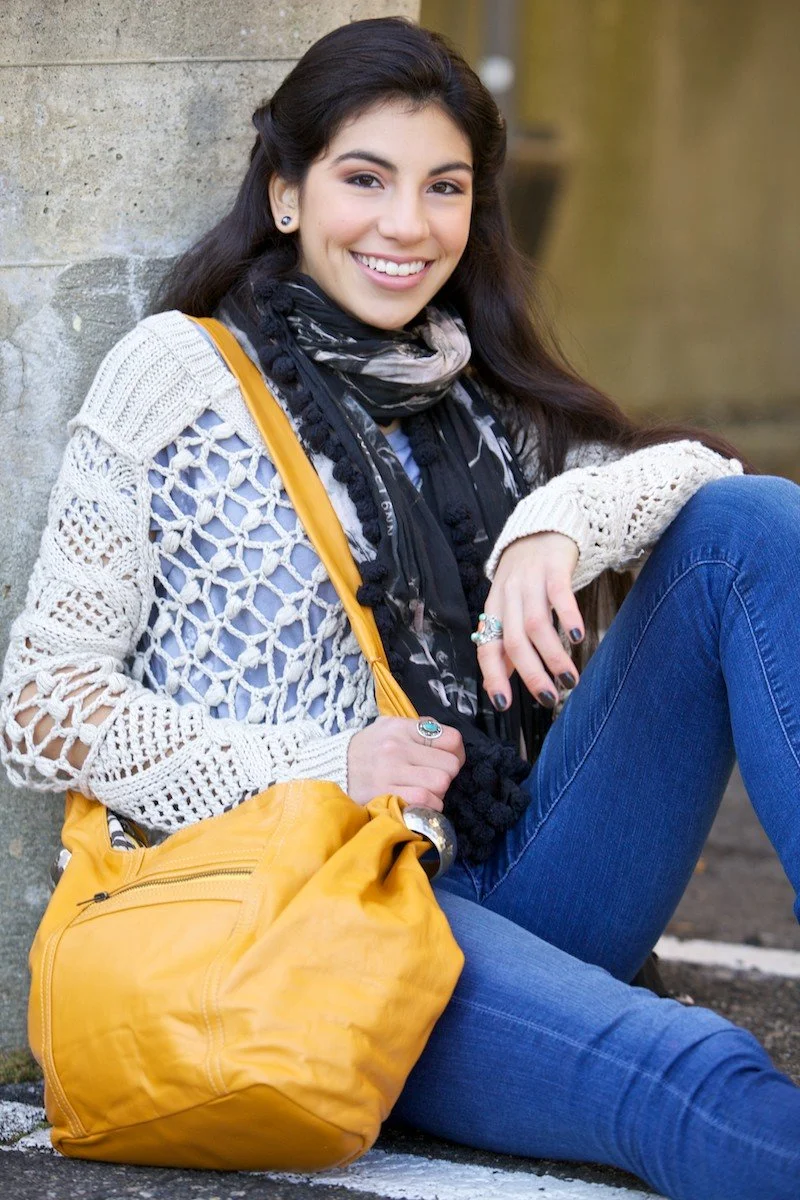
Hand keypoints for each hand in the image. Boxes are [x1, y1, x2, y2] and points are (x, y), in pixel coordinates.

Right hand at [347, 716, 465, 810]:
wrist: (331, 768)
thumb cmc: (366, 749)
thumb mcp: (388, 726)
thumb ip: (417, 727)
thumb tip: (447, 739)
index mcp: (401, 727)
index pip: (451, 739)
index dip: (456, 754)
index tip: (447, 761)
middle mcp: (397, 747)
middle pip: (450, 765)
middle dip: (447, 776)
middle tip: (433, 779)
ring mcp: (390, 771)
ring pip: (440, 784)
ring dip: (438, 793)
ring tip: (425, 791)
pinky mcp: (385, 793)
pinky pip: (425, 801)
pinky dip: (429, 806)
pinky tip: (420, 804)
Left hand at [477, 532, 583, 710]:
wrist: (541, 529)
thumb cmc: (525, 577)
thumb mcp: (509, 607)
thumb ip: (505, 642)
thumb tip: (500, 682)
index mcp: (494, 609)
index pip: (487, 647)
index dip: (493, 676)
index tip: (503, 705)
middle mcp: (508, 596)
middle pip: (513, 640)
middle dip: (531, 673)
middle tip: (549, 698)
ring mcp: (530, 581)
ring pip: (536, 624)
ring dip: (553, 656)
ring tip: (569, 679)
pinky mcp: (553, 568)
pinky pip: (558, 595)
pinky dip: (567, 617)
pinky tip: (577, 636)